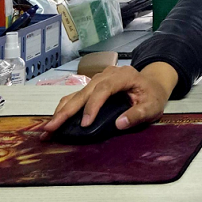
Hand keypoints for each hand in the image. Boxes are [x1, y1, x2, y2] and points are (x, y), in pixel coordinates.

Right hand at [42, 63, 177, 133]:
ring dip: (62, 110)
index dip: (92, 106)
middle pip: (85, 91)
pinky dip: (65, 107)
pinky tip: (56, 119)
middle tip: (52, 127)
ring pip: (76, 93)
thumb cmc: (153, 96)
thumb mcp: (152, 107)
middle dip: (67, 110)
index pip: (104, 89)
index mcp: (124, 76)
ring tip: (48, 127)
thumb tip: (119, 124)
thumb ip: (138, 114)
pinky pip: (77, 95)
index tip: (85, 124)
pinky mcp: (93, 86)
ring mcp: (99, 79)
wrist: (153, 84)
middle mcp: (108, 74)